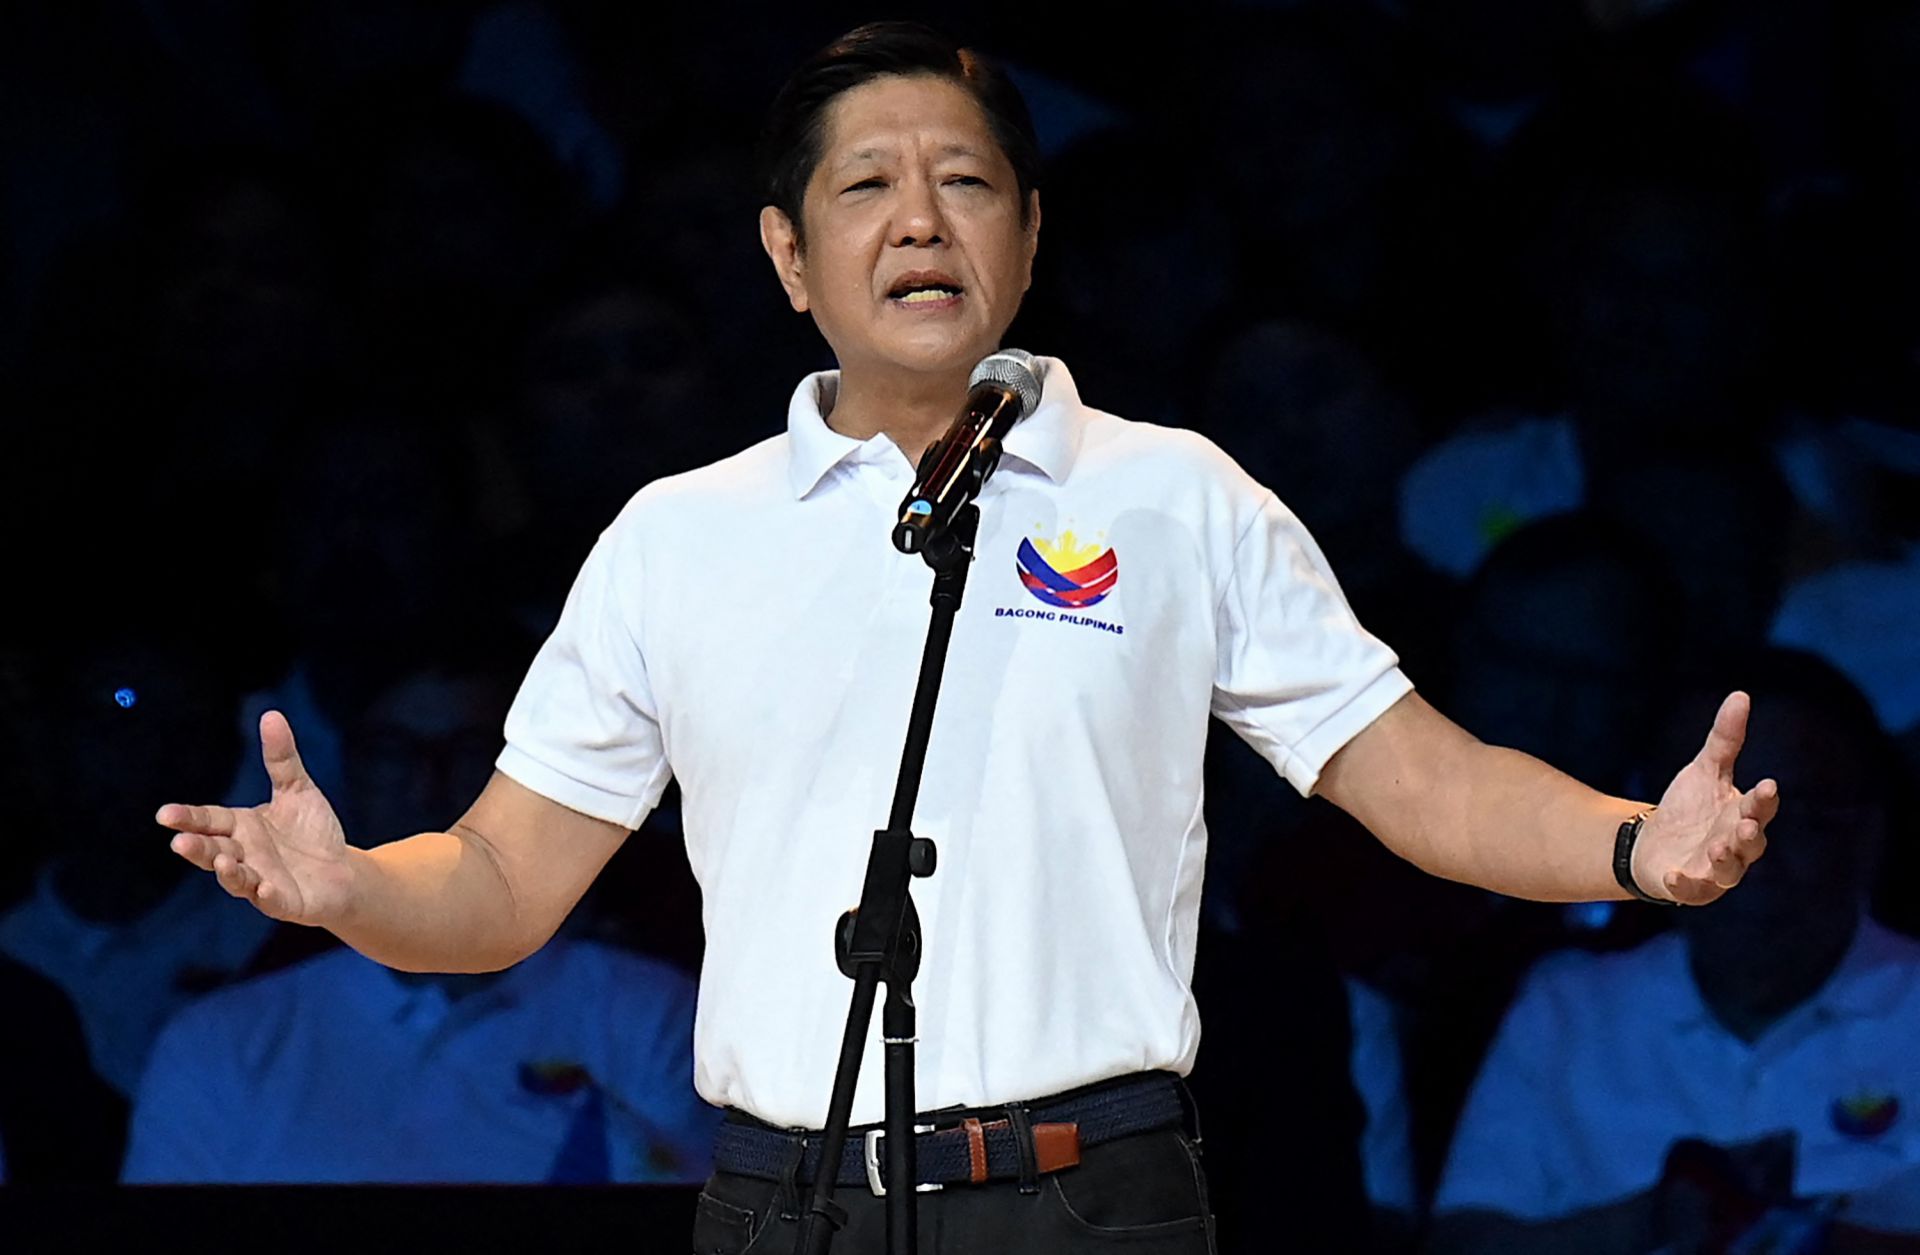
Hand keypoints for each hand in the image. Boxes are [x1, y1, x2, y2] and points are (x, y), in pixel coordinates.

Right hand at [155, 710, 356, 927]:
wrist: (342, 871)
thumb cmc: (312, 832)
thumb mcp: (297, 789)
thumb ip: (281, 758)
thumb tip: (272, 714)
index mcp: (241, 827)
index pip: (209, 820)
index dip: (188, 818)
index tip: (165, 814)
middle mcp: (244, 856)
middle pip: (213, 851)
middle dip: (196, 847)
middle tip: (179, 841)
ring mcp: (261, 881)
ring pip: (236, 879)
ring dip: (227, 872)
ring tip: (220, 862)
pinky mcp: (284, 902)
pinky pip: (272, 901)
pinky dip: (266, 895)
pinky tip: (265, 889)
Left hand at [1633, 691, 1779, 905]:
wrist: (1653, 843)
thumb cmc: (1688, 807)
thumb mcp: (1704, 770)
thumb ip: (1725, 740)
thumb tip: (1741, 695)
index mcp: (1743, 815)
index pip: (1759, 807)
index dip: (1764, 799)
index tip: (1768, 784)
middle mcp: (1735, 845)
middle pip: (1751, 841)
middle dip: (1749, 833)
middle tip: (1744, 822)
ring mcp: (1715, 870)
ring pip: (1728, 870)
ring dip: (1725, 861)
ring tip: (1715, 848)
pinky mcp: (1690, 887)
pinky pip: (1691, 890)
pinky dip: (1686, 884)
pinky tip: (1675, 876)